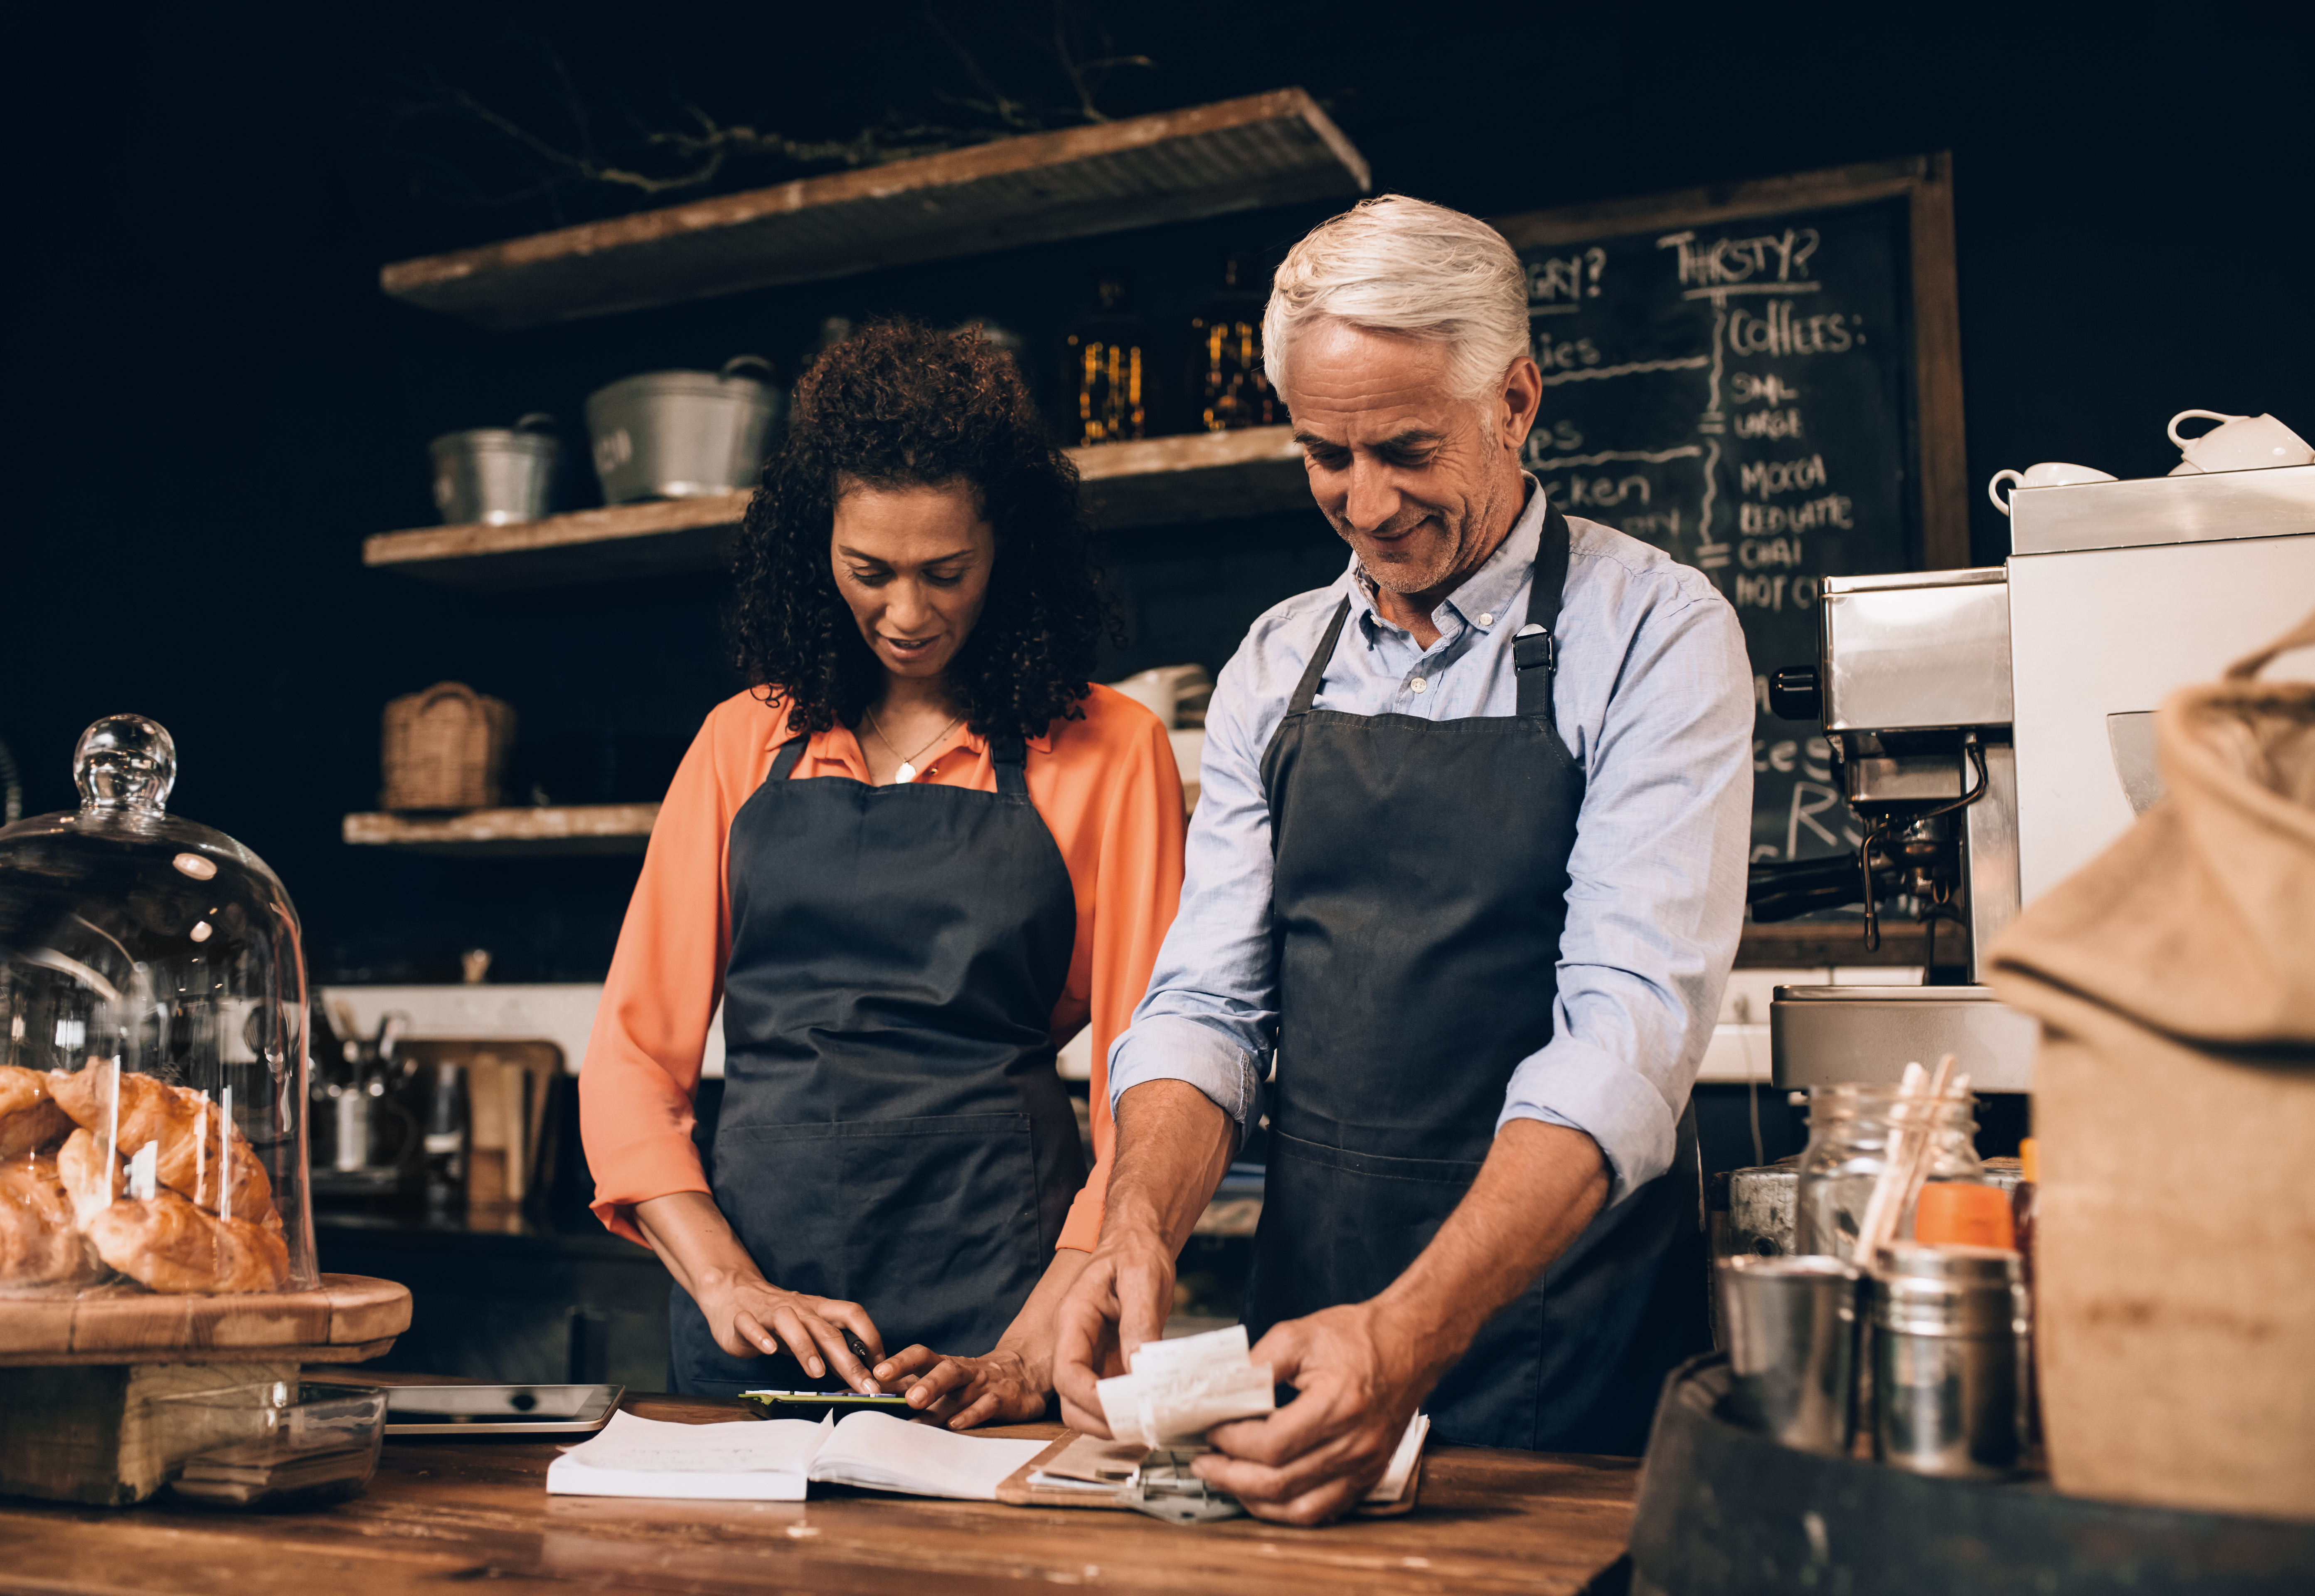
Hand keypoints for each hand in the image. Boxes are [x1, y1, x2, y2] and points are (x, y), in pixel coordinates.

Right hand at [694, 1273, 884, 1392]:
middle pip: (827, 1331)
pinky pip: (752, 1325)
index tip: (881, 1368)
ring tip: (817, 1372)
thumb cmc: (778, 1318)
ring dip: (806, 1347)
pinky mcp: (743, 1319)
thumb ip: (831, 1347)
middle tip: (864, 1386)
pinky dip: (760, 1336)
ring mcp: (770, 1312)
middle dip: (849, 1360)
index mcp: (819, 1310)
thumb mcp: (809, 1328)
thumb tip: (861, 1373)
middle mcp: (799, 1309)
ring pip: (791, 1323)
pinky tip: (768, 1350)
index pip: (852, 1315)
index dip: (871, 1338)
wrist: (734, 1294)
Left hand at [872, 1344, 1046, 1428]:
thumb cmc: (973, 1382)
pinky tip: (955, 1424)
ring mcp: (983, 1384)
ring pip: (960, 1383)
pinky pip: (987, 1405)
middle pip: (941, 1368)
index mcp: (946, 1365)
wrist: (1025, 1374)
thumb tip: (872, 1397)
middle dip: (919, 1378)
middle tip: (896, 1388)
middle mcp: (963, 1372)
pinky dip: (971, 1414)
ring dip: (935, 1388)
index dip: (899, 1362)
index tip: (875, 1374)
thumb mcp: (945, 1383)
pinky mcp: (1003, 1399)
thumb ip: (913, 1389)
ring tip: (915, 1401)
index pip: (921, 1357)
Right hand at [1051, 1227, 1177, 1434]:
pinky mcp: (1109, 1361)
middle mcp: (1076, 1341)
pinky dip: (1125, 1409)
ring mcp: (1091, 1354)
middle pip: (1069, 1398)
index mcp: (1074, 1317)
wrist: (1138, 1240)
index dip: (1090, 1398)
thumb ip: (1140, 1324)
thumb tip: (1140, 1371)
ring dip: (1111, 1420)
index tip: (1121, 1409)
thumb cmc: (1136, 1252)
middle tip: (1138, 1426)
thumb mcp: (1143, 1280)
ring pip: (1085, 1404)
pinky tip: (1150, 1409)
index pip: (1067, 1371)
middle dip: (1098, 1420)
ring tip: (1147, 1422)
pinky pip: (1109, 1395)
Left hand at [1193, 1301, 1432, 1525]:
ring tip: (1227, 1480)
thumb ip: (1256, 1365)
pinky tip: (1264, 1493)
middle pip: (1279, 1482)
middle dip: (1231, 1476)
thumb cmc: (1360, 1336)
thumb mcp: (1299, 1335)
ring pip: (1299, 1508)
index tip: (1211, 1430)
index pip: (1272, 1444)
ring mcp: (1364, 1466)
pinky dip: (1287, 1510)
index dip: (1232, 1442)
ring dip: (1254, 1499)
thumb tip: (1219, 1393)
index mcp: (1338, 1405)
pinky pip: (1323, 1511)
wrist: (1410, 1344)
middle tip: (1204, 1463)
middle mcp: (1355, 1444)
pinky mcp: (1368, 1476)